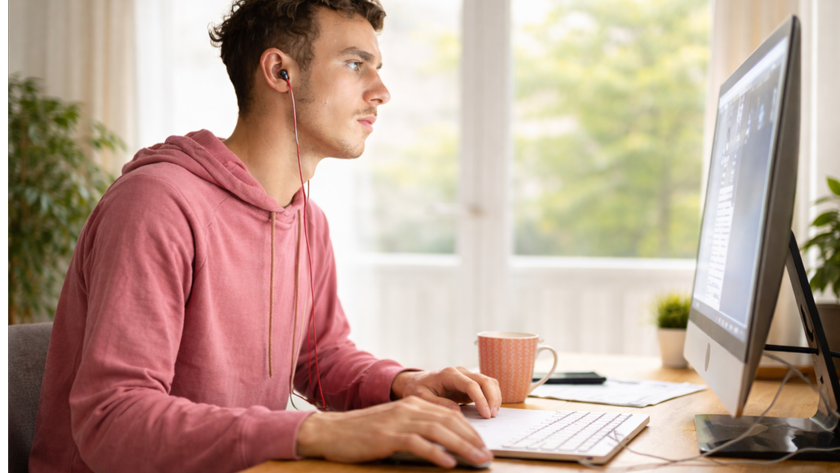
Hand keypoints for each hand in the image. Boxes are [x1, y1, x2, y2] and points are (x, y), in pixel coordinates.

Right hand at [296, 396, 492, 467]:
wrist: (331, 431)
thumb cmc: (363, 432)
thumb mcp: (395, 424)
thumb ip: (418, 426)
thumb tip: (445, 438)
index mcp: (413, 404)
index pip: (450, 415)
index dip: (470, 430)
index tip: (483, 445)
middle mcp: (408, 408)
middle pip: (449, 421)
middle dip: (472, 439)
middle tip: (487, 455)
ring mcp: (398, 421)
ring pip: (438, 431)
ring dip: (462, 446)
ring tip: (476, 459)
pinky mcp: (387, 436)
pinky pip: (417, 443)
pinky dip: (435, 452)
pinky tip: (448, 463)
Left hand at [391, 367, 500, 418]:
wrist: (415, 382)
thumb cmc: (417, 389)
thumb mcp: (421, 397)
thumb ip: (438, 403)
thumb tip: (457, 411)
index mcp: (448, 374)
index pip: (471, 384)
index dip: (481, 399)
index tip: (486, 414)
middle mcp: (460, 372)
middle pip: (484, 380)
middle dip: (492, 398)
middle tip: (492, 416)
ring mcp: (467, 376)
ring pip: (489, 382)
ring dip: (495, 397)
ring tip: (493, 414)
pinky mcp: (470, 383)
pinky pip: (487, 386)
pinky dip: (493, 396)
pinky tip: (491, 409)